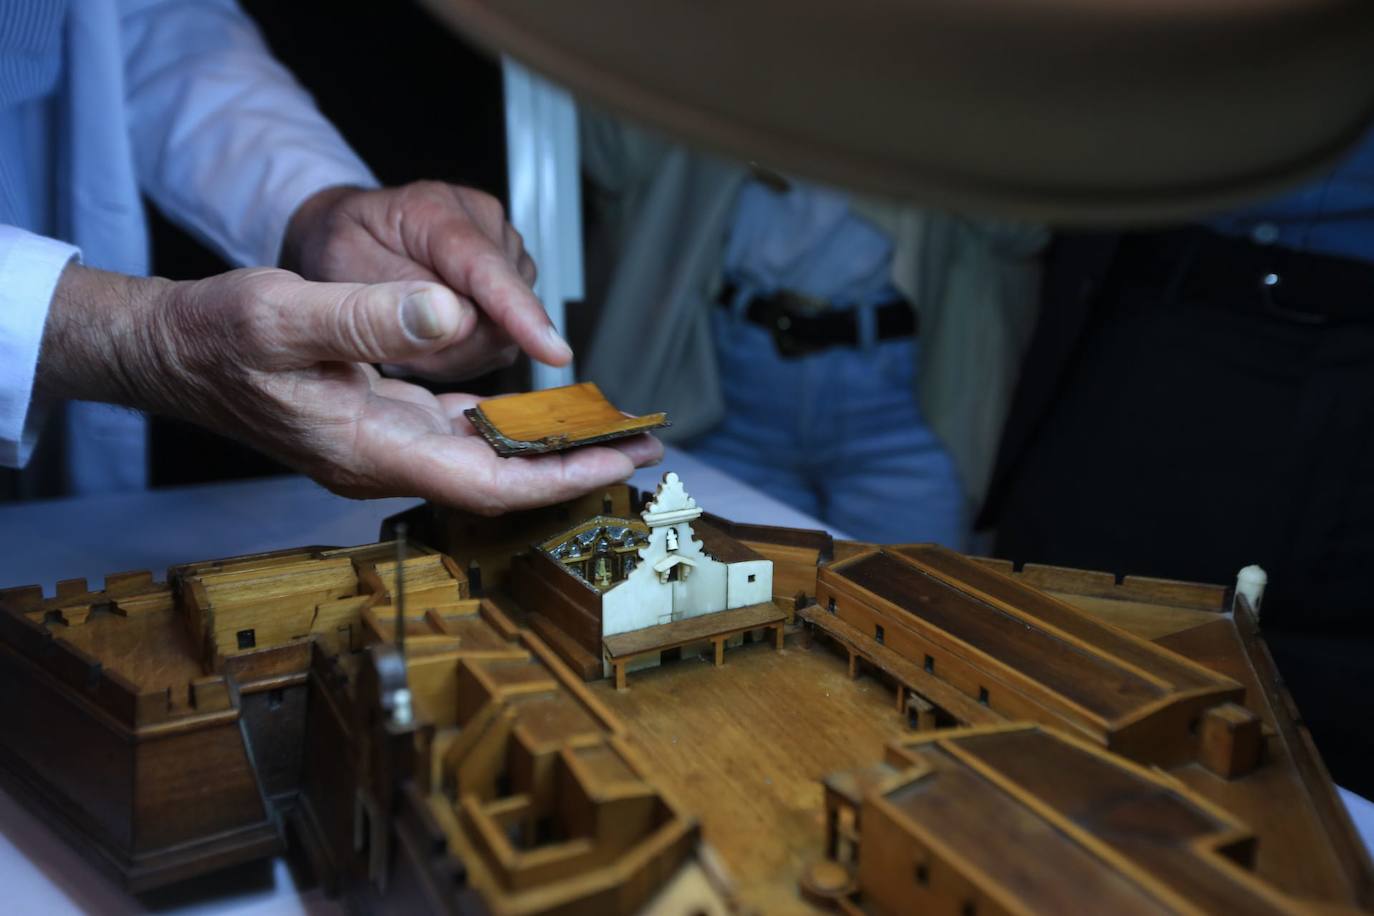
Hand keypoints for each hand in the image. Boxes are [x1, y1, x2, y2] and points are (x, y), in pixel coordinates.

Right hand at [37, 264, 661, 512]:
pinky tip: (541, 411)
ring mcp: (385, 445)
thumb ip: (366, 318)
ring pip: (484, 459)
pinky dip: (507, 426)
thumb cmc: (220, 337)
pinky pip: (461, 435)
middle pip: (499, 480)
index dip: (556, 478)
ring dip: (546, 449)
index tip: (616, 463)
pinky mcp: (383, 424)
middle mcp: (386, 459)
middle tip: (642, 448)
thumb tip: (449, 315)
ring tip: (610, 429)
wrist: (177, 351)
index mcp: (370, 448)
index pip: (486, 482)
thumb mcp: (285, 313)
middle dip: (572, 467)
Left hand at [281, 181, 562, 380]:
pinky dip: (467, 348)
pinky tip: (435, 333)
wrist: (347, 232)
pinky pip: (503, 336)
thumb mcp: (340, 264)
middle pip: (501, 313)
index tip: (553, 351)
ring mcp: (503, 249)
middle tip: (398, 345)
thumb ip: (394, 294)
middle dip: (454, 347)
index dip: (522, 314)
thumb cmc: (340, 244)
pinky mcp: (511, 276)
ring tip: (411, 333)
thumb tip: (460, 321)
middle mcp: (483, 223)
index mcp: (437, 209)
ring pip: (505, 331)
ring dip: (458, 350)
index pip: (489, 269)